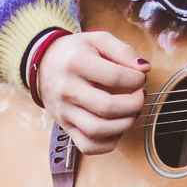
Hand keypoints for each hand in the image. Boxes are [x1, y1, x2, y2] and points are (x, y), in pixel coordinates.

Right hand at [35, 30, 148, 154]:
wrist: (42, 64)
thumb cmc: (74, 52)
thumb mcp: (98, 40)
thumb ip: (123, 50)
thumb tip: (144, 68)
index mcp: (76, 64)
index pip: (115, 77)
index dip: (136, 80)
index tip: (140, 78)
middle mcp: (67, 90)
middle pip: (108, 107)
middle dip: (135, 104)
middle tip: (140, 96)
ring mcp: (64, 111)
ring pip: (98, 130)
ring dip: (124, 124)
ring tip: (131, 112)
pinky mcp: (65, 126)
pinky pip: (88, 146)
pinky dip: (108, 143)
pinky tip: (116, 127)